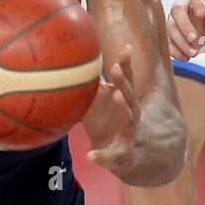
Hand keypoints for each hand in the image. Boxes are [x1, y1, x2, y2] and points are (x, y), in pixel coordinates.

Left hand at [82, 44, 141, 177]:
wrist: (118, 157)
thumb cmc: (107, 123)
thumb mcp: (98, 104)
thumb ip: (91, 86)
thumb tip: (73, 61)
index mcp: (124, 102)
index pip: (127, 81)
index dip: (127, 65)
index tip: (127, 48)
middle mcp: (130, 115)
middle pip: (129, 96)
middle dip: (123, 81)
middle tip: (115, 68)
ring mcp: (127, 134)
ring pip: (128, 119)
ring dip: (122, 106)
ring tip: (115, 95)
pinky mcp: (120, 154)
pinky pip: (110, 156)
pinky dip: (101, 156)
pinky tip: (90, 156)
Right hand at [167, 0, 204, 61]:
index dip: (197, 3)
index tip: (201, 15)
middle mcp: (185, 6)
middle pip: (177, 10)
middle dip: (184, 25)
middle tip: (195, 40)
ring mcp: (176, 20)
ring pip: (170, 27)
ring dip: (180, 41)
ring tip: (194, 53)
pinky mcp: (171, 34)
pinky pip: (167, 41)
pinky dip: (174, 51)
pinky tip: (186, 59)